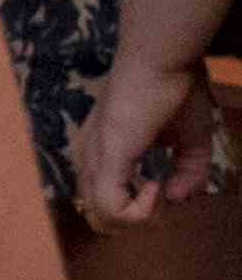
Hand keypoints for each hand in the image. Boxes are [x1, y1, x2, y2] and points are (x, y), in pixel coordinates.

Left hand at [73, 59, 218, 232]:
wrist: (162, 59)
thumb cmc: (175, 91)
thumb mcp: (190, 139)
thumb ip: (189, 172)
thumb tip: (176, 198)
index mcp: (101, 152)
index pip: (102, 200)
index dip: (136, 209)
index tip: (164, 189)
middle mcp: (89, 157)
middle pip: (99, 216)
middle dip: (138, 220)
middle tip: (162, 194)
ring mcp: (94, 158)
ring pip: (102, 218)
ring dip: (139, 218)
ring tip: (158, 189)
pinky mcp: (107, 157)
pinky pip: (110, 208)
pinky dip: (139, 212)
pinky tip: (155, 185)